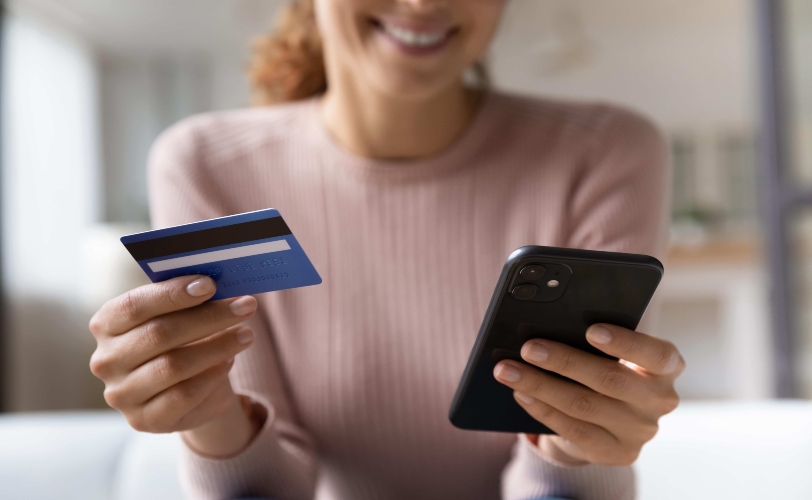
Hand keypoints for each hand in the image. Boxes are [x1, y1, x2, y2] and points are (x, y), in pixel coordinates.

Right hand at [88, 275, 256, 433]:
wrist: (190, 391)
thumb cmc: (182, 340)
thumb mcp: (181, 316)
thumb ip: (187, 299)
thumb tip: (216, 282)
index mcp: (106, 324)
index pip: (134, 306)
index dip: (172, 294)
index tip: (209, 284)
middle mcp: (106, 360)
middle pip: (159, 334)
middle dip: (209, 317)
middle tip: (245, 306)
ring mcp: (121, 394)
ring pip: (173, 366)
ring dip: (218, 346)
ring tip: (246, 334)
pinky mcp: (143, 419)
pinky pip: (183, 395)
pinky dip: (211, 376)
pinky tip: (230, 361)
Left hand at [493, 323, 683, 465]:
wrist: (611, 418)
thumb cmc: (607, 365)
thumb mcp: (611, 352)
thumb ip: (596, 339)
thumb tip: (549, 323)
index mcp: (666, 367)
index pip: (658, 355)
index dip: (626, 343)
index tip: (591, 330)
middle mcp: (660, 400)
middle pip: (610, 379)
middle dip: (564, 361)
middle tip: (528, 347)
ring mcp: (640, 431)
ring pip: (585, 405)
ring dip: (540, 385)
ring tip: (508, 370)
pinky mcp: (617, 453)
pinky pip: (574, 430)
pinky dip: (542, 409)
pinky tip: (520, 394)